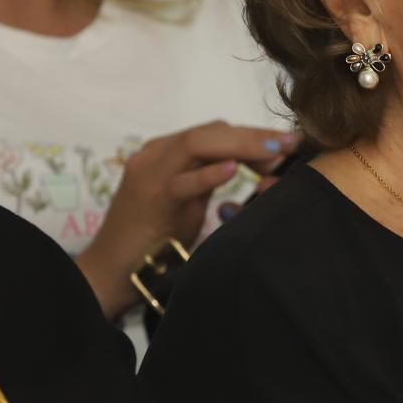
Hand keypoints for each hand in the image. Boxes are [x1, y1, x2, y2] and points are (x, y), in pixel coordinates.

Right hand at [76, 120, 299, 316]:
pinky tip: (234, 170)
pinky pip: (182, 182)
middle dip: (253, 135)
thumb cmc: (152, 241)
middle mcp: (155, 154)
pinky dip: (209, 174)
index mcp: (164, 151)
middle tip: (290, 141)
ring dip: (242, 146)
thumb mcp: (186, 202)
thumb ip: (209, 179)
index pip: (213, 132)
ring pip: (198, 145)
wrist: (112, 271)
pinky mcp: (150, 199)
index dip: (251, 134)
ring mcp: (150, 173)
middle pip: (210, 132)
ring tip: (275, 150)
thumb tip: (254, 167)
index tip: (286, 142)